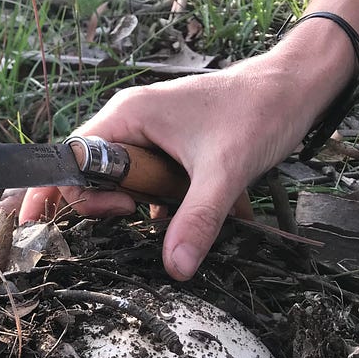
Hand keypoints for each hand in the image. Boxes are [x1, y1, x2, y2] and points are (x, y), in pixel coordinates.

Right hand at [19, 49, 342, 279]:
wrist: (296, 89)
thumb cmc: (258, 110)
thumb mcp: (225, 171)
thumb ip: (197, 220)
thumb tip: (175, 268)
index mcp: (128, 116)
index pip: (70, 157)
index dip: (62, 193)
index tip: (69, 222)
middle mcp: (131, 123)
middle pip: (90, 174)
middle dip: (105, 203)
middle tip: (133, 215)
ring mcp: (149, 137)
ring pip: (119, 183)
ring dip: (135, 206)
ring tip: (158, 213)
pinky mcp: (167, 152)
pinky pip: (145, 184)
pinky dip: (157, 204)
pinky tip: (178, 214)